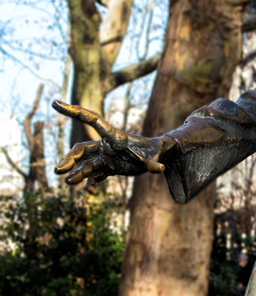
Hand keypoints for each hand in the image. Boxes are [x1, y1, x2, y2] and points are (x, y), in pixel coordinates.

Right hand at [53, 101, 175, 190]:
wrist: (155, 156)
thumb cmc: (154, 152)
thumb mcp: (153, 158)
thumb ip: (153, 163)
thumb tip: (160, 169)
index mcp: (113, 136)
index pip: (91, 120)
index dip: (74, 111)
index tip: (56, 104)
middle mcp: (106, 145)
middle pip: (82, 149)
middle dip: (69, 158)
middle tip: (58, 170)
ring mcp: (106, 156)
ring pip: (85, 163)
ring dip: (76, 172)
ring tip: (67, 182)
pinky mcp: (108, 166)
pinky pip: (95, 174)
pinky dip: (91, 182)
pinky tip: (91, 192)